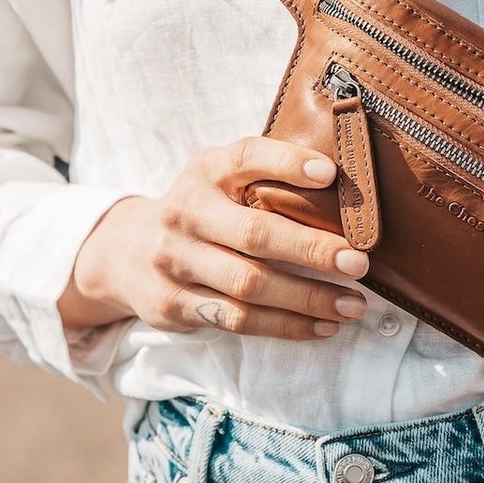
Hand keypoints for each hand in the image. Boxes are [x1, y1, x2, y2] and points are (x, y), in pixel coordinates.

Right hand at [58, 137, 371, 339]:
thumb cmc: (202, 207)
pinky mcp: (174, 306)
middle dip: (312, 250)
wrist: (125, 251)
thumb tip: (341, 184)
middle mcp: (187, 213)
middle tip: (358, 262)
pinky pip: (237, 321)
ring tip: (352, 304)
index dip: (288, 162)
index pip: (247, 156)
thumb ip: (266, 175)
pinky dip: (285, 326)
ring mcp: (176, 262)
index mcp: (206, 170)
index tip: (330, 173)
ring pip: (249, 286)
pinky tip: (322, 326)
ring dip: (307, 299)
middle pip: (254, 234)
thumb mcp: (221, 177)